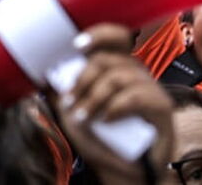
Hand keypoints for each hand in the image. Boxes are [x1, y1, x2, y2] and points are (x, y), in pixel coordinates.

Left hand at [51, 24, 172, 183]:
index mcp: (116, 65)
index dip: (99, 34)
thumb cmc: (97, 135)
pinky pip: (136, 97)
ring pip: (119, 77)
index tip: (77, 45)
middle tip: (69, 100)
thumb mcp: (71, 110)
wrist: (120, 167)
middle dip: (84, 78)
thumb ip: (59, 89)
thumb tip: (39, 70)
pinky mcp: (162, 106)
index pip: (115, 36)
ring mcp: (150, 87)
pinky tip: (106, 120)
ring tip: (83, 117)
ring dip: (94, 97)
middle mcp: (135, 71)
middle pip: (109, 58)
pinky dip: (115, 107)